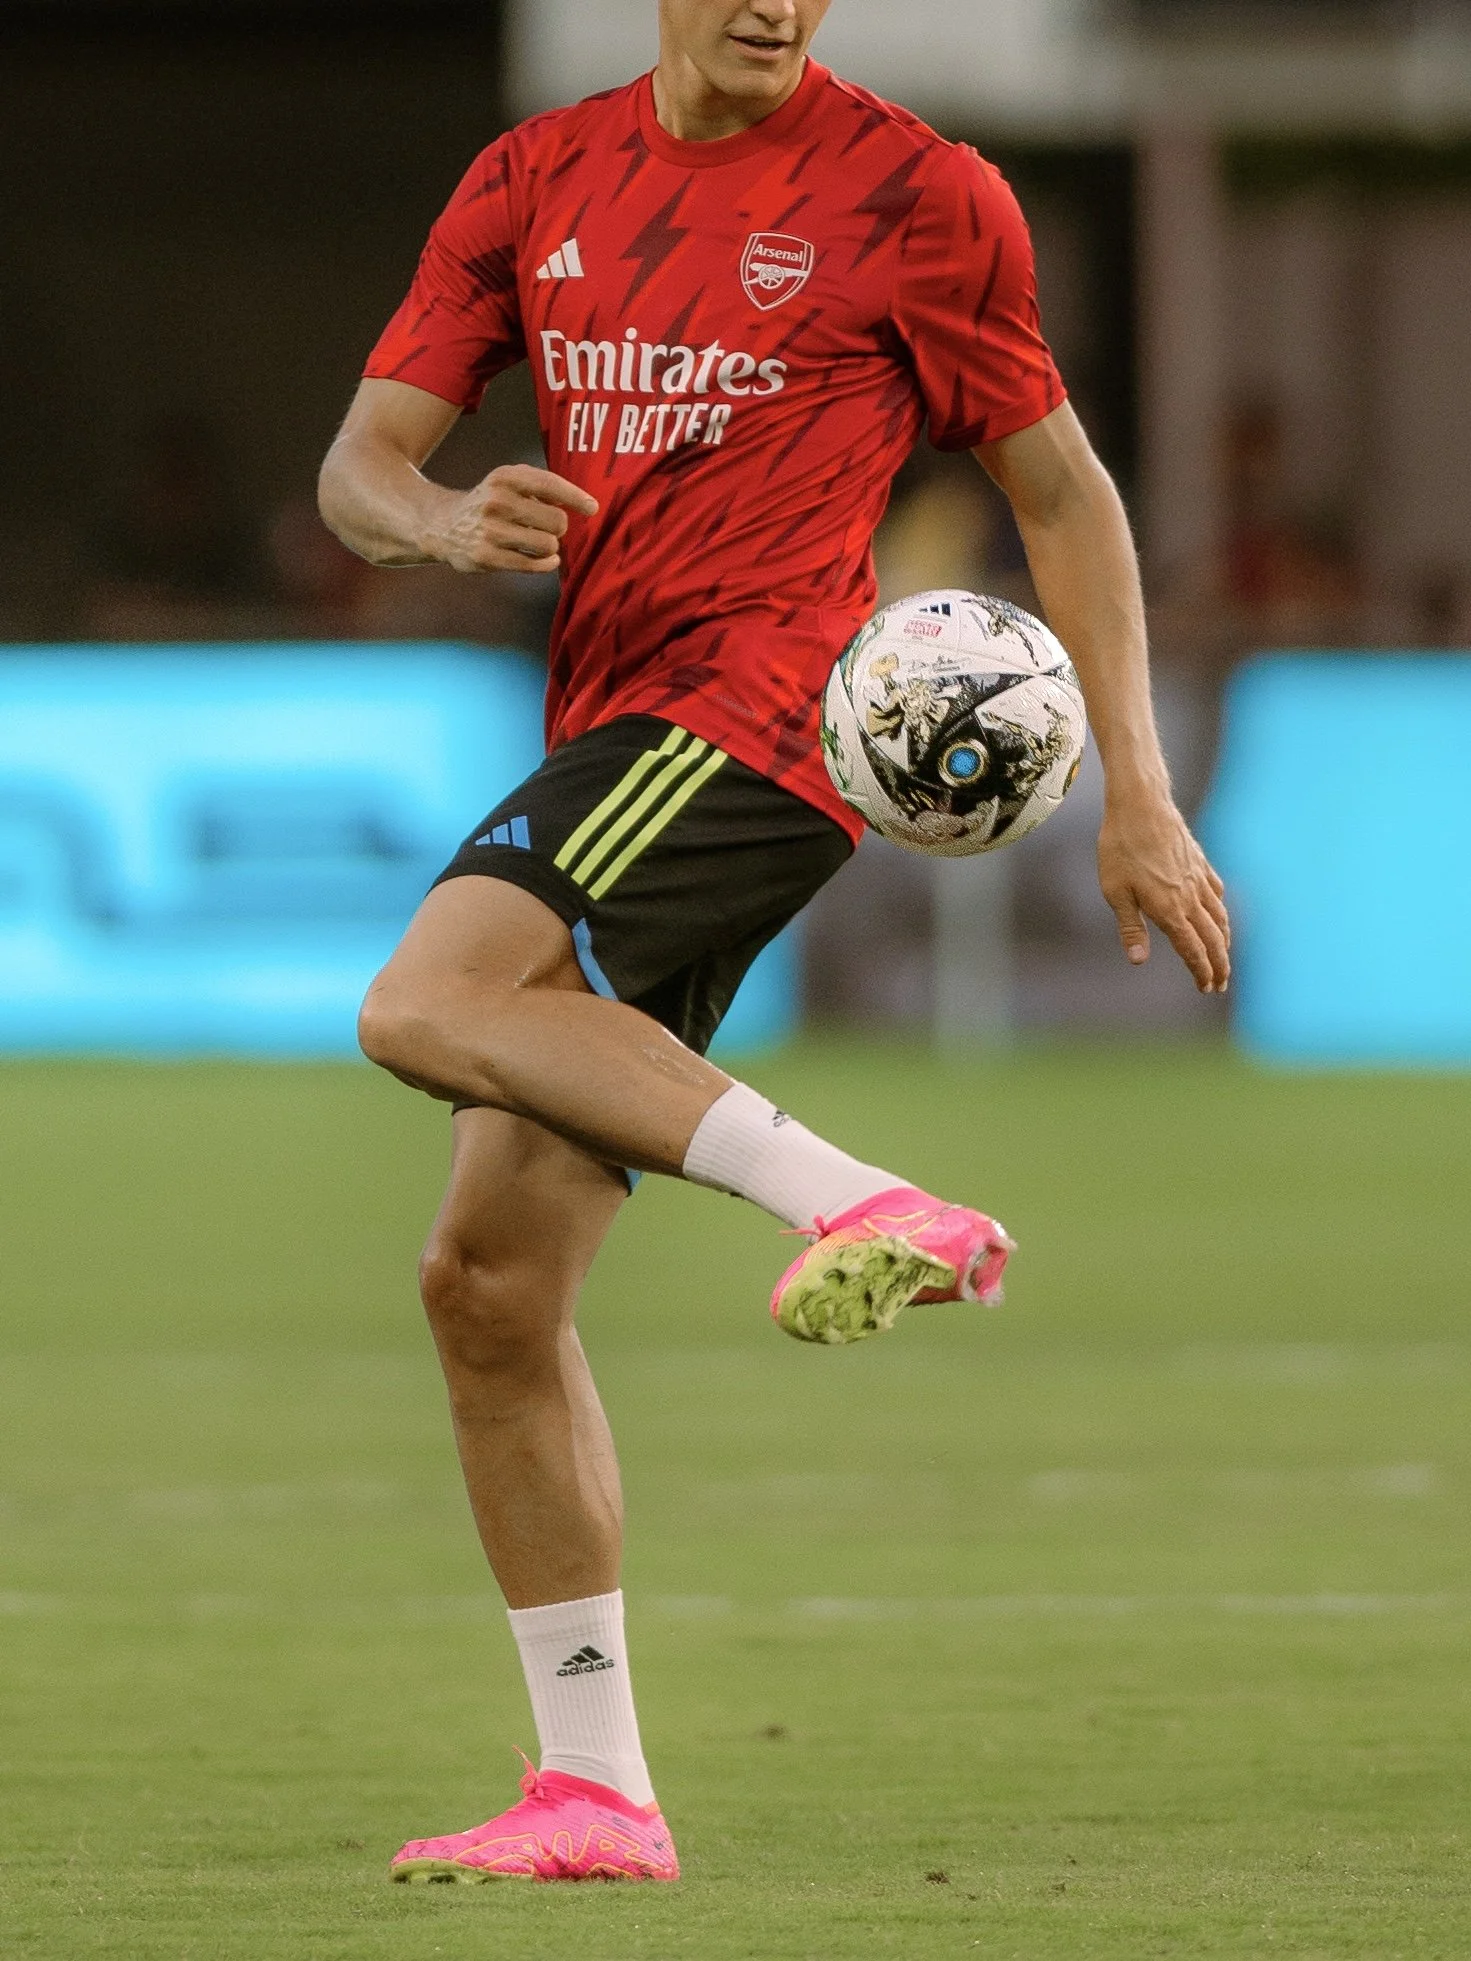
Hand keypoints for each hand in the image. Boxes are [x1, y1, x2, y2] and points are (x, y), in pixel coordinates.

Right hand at [428, 464, 598, 574]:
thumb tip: (582, 503)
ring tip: (541, 542)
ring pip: (547, 544)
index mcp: (505, 478)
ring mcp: (491, 531)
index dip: (575, 497)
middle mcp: (497, 501)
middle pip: (556, 520)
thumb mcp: (506, 482)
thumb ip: (539, 485)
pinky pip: (533, 565)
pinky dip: (547, 564)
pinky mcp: (488, 557)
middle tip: (550, 528)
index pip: (549, 484)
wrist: (443, 525)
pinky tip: (548, 559)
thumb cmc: (488, 503)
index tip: (592, 508)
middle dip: (560, 527)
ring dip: (551, 547)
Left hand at [1098, 790, 1230, 993]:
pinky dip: (1222, 912)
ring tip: (1224, 958)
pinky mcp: (1199, 864)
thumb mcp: (1116, 892)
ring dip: (1224, 942)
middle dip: (1219, 965)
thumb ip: (1131, 928)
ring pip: (1220, 918)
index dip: (1201, 972)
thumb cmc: (1121, 849)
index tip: (1205, 988)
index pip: (1192, 950)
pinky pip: (1217, 894)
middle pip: (1213, 939)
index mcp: (1169, 910)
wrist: (1141, 806)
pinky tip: (1220, 916)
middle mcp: (1190, 898)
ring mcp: (1198, 880)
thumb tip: (1138, 962)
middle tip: (1220, 984)